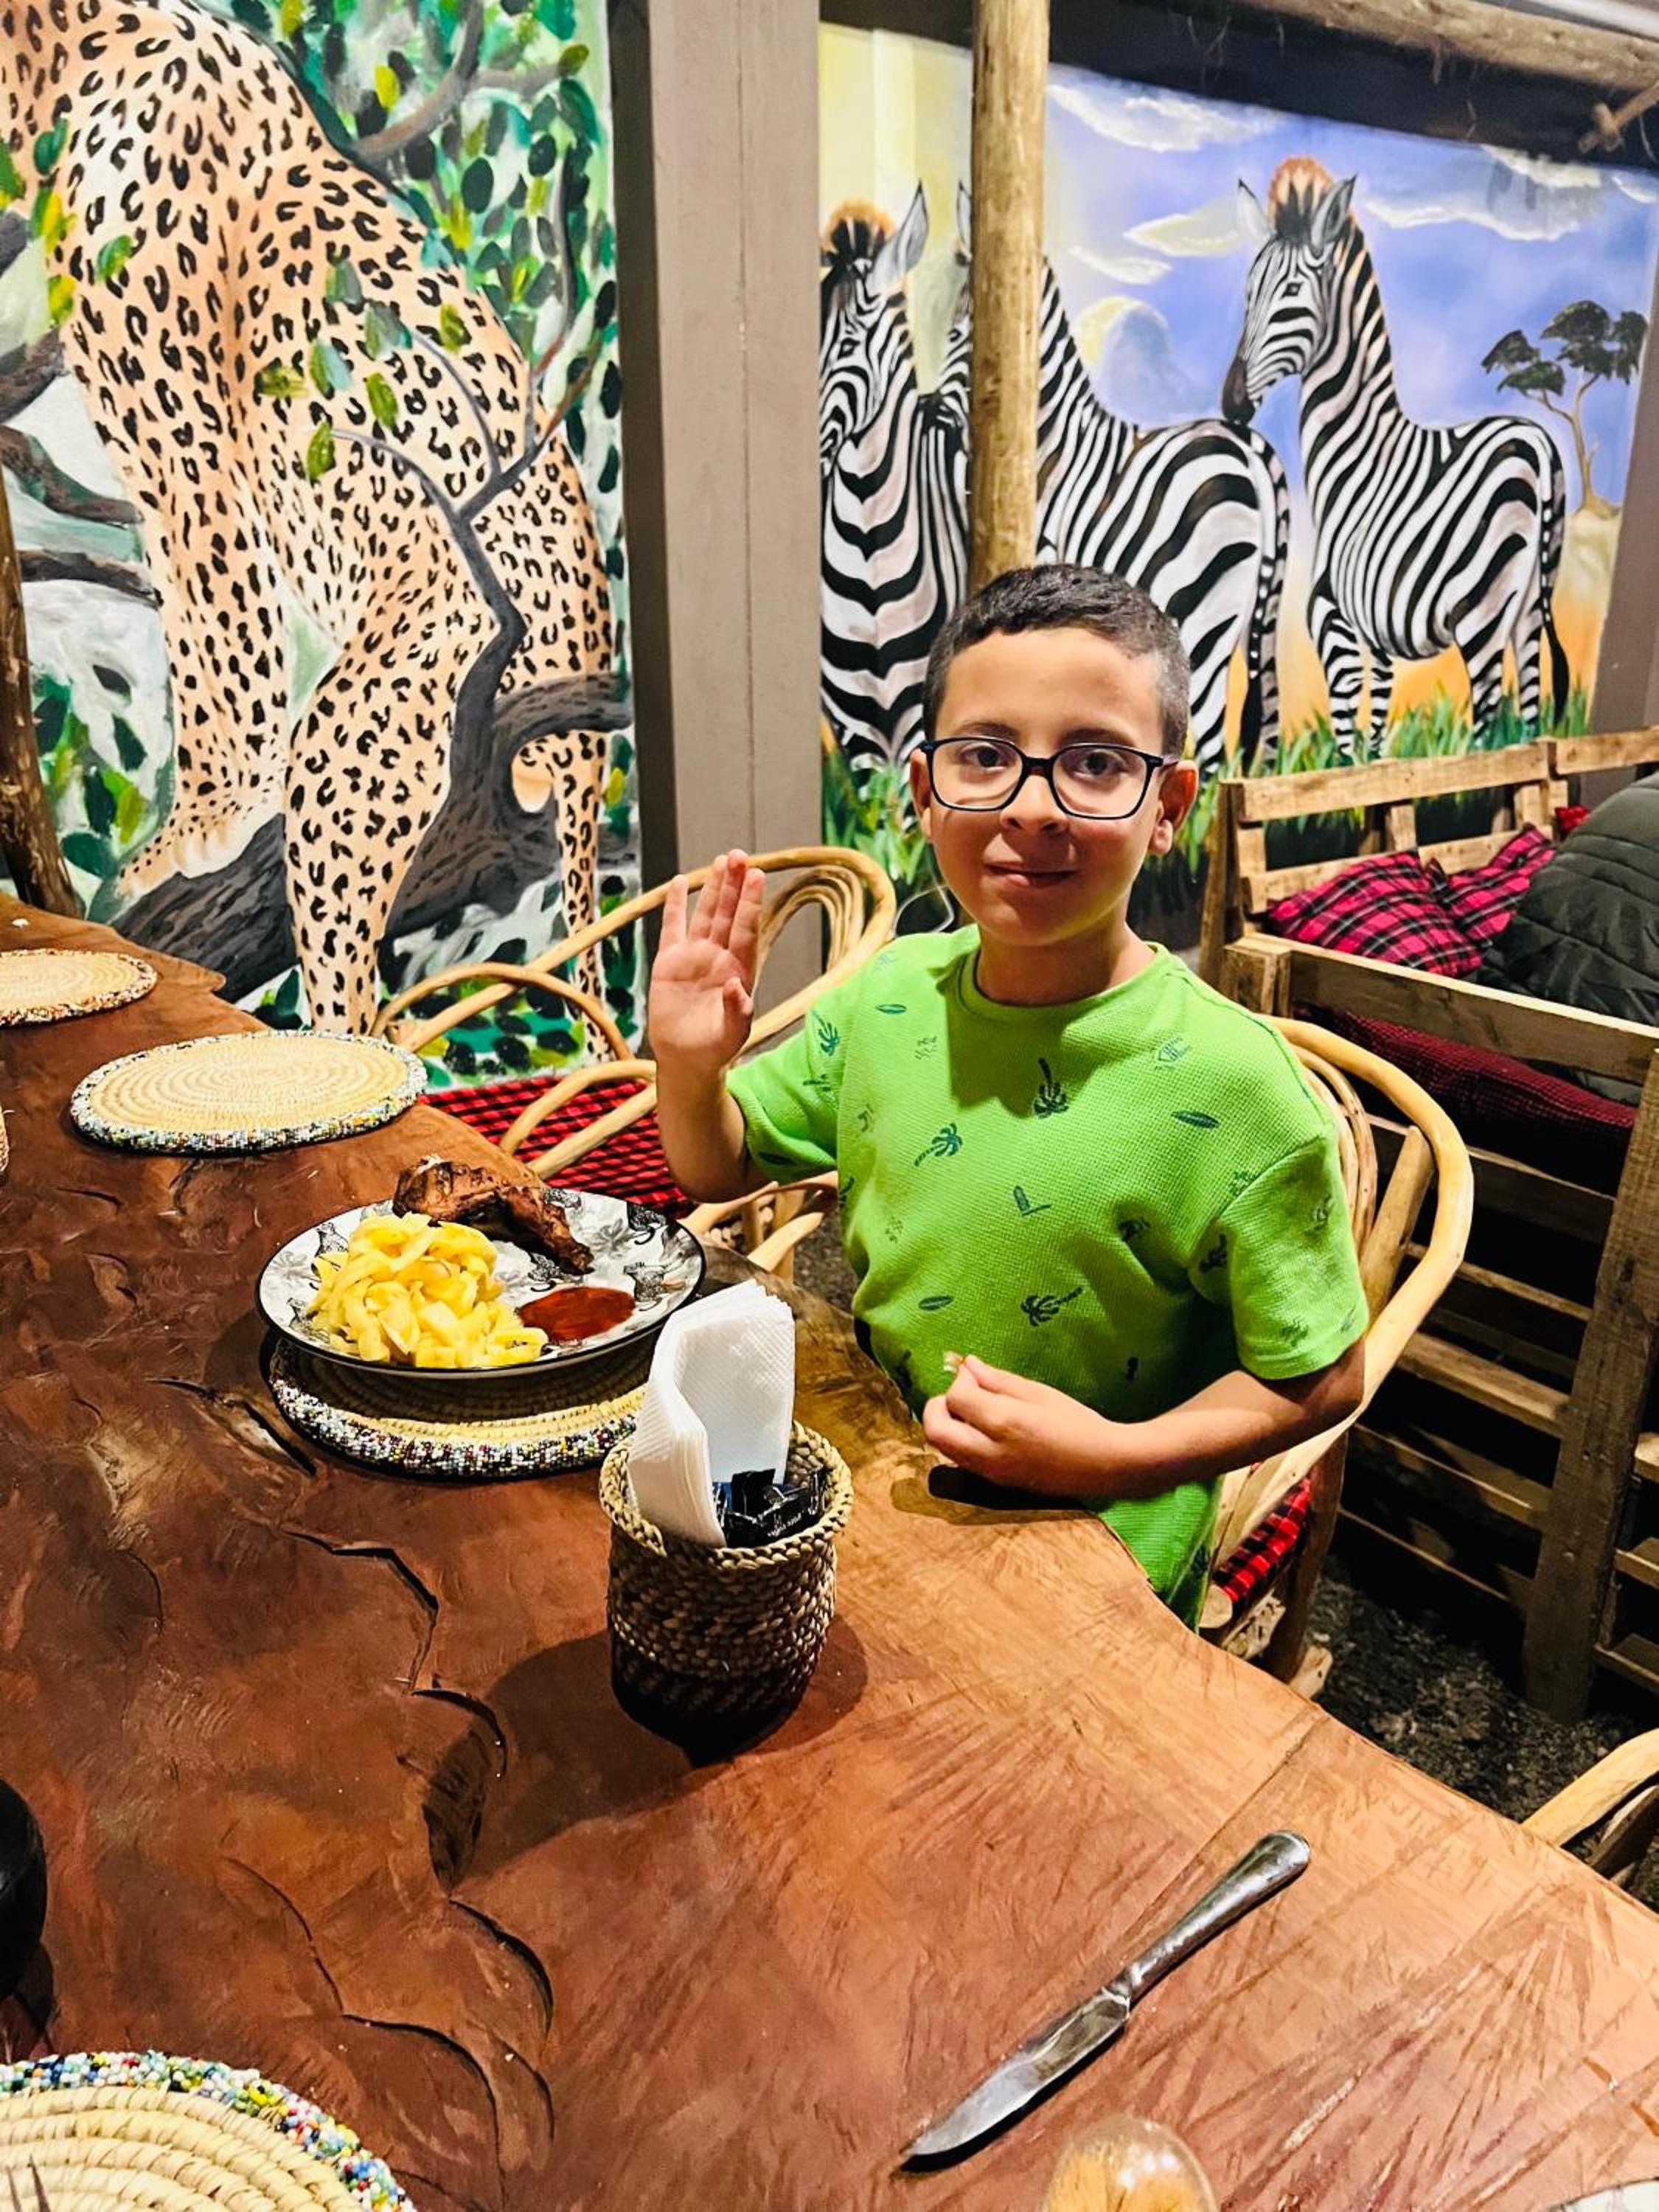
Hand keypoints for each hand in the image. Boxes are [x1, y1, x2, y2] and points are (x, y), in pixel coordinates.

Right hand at [648, 850, 764, 1077]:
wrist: (687, 1059)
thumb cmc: (716, 1049)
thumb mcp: (731, 1034)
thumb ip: (736, 1010)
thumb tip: (736, 986)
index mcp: (739, 970)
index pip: (746, 930)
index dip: (750, 903)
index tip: (757, 875)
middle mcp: (719, 957)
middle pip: (728, 914)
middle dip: (734, 885)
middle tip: (740, 855)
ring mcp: (695, 957)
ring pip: (705, 914)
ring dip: (713, 888)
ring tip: (722, 860)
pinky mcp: (670, 962)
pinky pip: (672, 928)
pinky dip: (675, 906)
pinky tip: (679, 883)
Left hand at [921, 1356, 1127, 1496]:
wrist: (1102, 1466)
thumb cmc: (1076, 1422)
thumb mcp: (1038, 1393)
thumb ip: (998, 1380)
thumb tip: (967, 1365)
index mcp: (1003, 1422)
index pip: (956, 1398)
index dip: (960, 1380)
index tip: (975, 1373)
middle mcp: (988, 1451)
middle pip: (935, 1430)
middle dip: (938, 1406)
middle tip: (962, 1393)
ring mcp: (989, 1472)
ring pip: (942, 1449)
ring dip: (946, 1425)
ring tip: (973, 1411)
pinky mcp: (993, 1484)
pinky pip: (960, 1460)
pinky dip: (959, 1441)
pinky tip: (983, 1431)